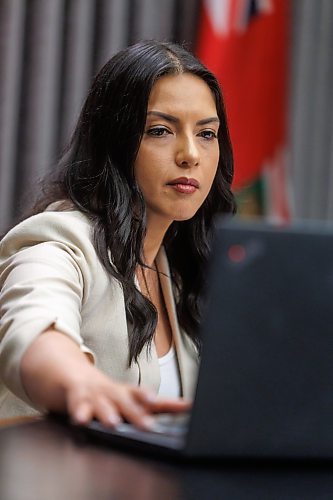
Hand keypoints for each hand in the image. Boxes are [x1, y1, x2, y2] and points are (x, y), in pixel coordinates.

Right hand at [67, 365, 190, 429]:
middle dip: (137, 414)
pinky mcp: (77, 396)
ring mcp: (95, 393)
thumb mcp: (125, 400)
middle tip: (148, 426)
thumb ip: (147, 409)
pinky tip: (80, 421)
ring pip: (103, 403)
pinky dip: (79, 412)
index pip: (152, 399)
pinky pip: (78, 404)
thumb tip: (181, 411)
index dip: (169, 404)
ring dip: (108, 412)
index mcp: (127, 394)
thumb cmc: (103, 393)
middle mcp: (114, 392)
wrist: (72, 373)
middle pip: (127, 402)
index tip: (185, 407)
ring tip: (113, 423)